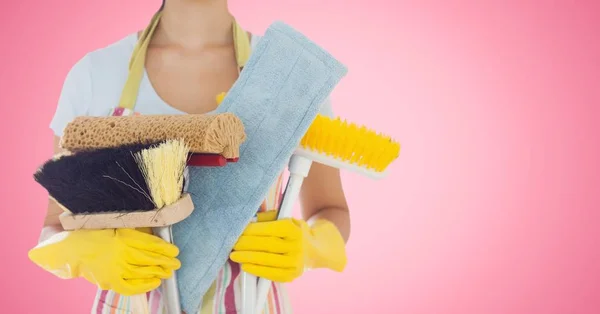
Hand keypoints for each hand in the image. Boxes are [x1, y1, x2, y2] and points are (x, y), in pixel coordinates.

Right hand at [28, 228, 179, 295]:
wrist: (69, 248)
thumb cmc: (92, 234)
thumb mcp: (115, 226)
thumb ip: (133, 232)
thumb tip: (154, 236)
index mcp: (124, 236)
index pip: (152, 244)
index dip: (166, 249)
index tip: (175, 251)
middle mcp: (122, 252)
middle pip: (151, 259)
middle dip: (166, 262)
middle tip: (176, 264)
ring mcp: (116, 268)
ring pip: (144, 272)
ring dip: (159, 273)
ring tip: (167, 272)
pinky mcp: (110, 280)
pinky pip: (131, 286)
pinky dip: (145, 286)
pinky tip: (154, 283)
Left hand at [230, 211, 346, 282]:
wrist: (314, 249)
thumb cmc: (294, 232)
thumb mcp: (285, 219)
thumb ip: (268, 217)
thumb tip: (249, 219)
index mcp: (294, 229)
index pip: (269, 230)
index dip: (251, 231)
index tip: (238, 231)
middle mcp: (296, 246)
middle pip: (266, 245)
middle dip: (246, 245)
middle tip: (232, 244)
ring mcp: (295, 262)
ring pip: (266, 260)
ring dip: (247, 258)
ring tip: (234, 256)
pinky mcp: (292, 275)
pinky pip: (271, 274)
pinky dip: (256, 270)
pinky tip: (245, 266)